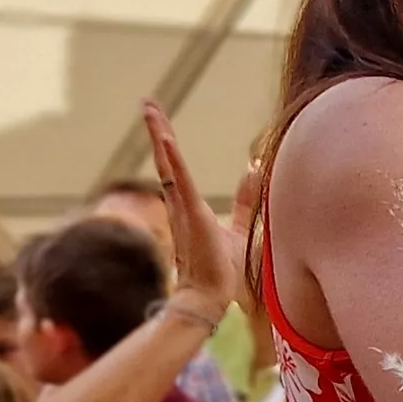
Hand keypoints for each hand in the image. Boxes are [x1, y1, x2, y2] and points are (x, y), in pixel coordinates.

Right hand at [137, 103, 241, 328]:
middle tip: (147, 103)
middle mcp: (180, 204)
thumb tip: (255, 171)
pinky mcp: (193, 217)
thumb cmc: (223, 270)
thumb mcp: (241, 228)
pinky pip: (180, 184)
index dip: (167, 144)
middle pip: (165, 160)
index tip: (160, 121)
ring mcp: (184, 209)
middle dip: (157, 130)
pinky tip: (166, 140)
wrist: (211, 298)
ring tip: (150, 109)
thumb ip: (246, 201)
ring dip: (160, 135)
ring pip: (167, 165)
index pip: (176, 168)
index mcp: (189, 206)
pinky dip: (173, 161)